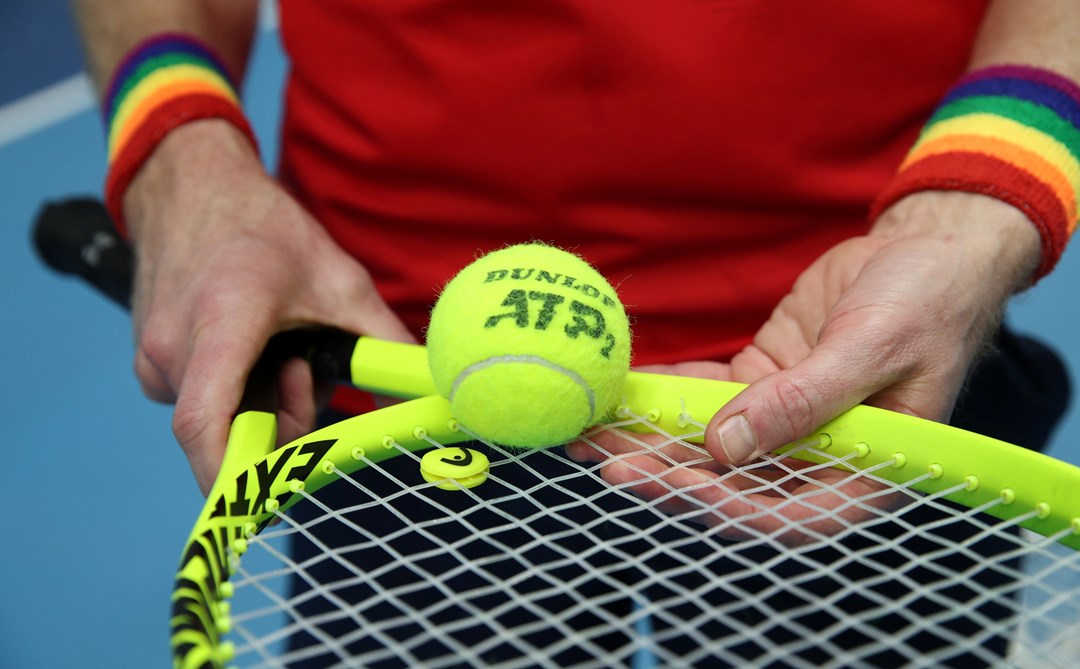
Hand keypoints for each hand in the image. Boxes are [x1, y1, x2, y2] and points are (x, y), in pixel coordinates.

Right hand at [125, 121, 413, 493]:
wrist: (192, 185)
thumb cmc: (262, 227)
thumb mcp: (337, 278)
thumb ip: (382, 338)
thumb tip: (428, 382)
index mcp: (223, 324)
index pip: (206, 424)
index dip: (232, 477)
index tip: (265, 499)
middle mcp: (175, 348)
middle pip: (231, 432)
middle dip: (280, 422)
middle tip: (306, 372)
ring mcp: (152, 357)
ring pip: (216, 418)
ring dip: (258, 402)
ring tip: (280, 346)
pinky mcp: (147, 361)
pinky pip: (198, 400)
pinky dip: (234, 390)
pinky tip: (252, 346)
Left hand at [570, 191, 1039, 540]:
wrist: (927, 252)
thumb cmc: (925, 301)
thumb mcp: (871, 346)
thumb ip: (803, 400)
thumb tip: (726, 448)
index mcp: (863, 472)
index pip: (786, 512)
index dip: (726, 506)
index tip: (672, 484)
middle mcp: (817, 459)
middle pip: (733, 483)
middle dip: (666, 474)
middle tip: (605, 459)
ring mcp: (783, 422)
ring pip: (707, 443)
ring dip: (650, 439)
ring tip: (590, 432)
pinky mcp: (760, 385)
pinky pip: (705, 397)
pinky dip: (664, 395)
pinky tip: (621, 393)